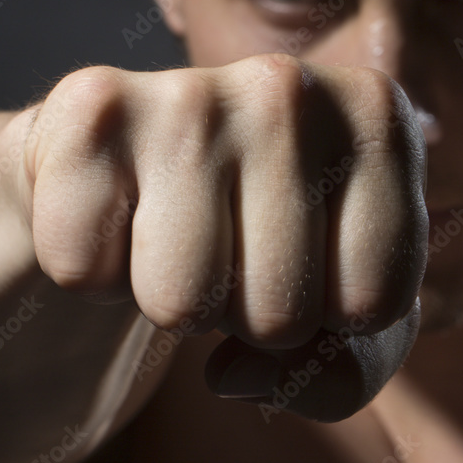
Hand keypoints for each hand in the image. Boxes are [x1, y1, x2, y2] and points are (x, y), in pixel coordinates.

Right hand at [21, 54, 427, 420]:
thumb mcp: (339, 308)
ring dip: (171, 299)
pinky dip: (94, 272)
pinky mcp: (92, 111)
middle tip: (228, 249)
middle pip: (280, 315)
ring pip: (181, 304)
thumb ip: (344, 374)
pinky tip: (117, 212)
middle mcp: (290, 88)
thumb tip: (234, 374)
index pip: (374, 304)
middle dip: (245, 315)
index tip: (306, 257)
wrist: (132, 162)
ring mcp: (189, 93)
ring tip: (175, 232)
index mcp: (377, 116)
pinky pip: (85, 272)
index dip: (330, 317)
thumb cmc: (256, 235)